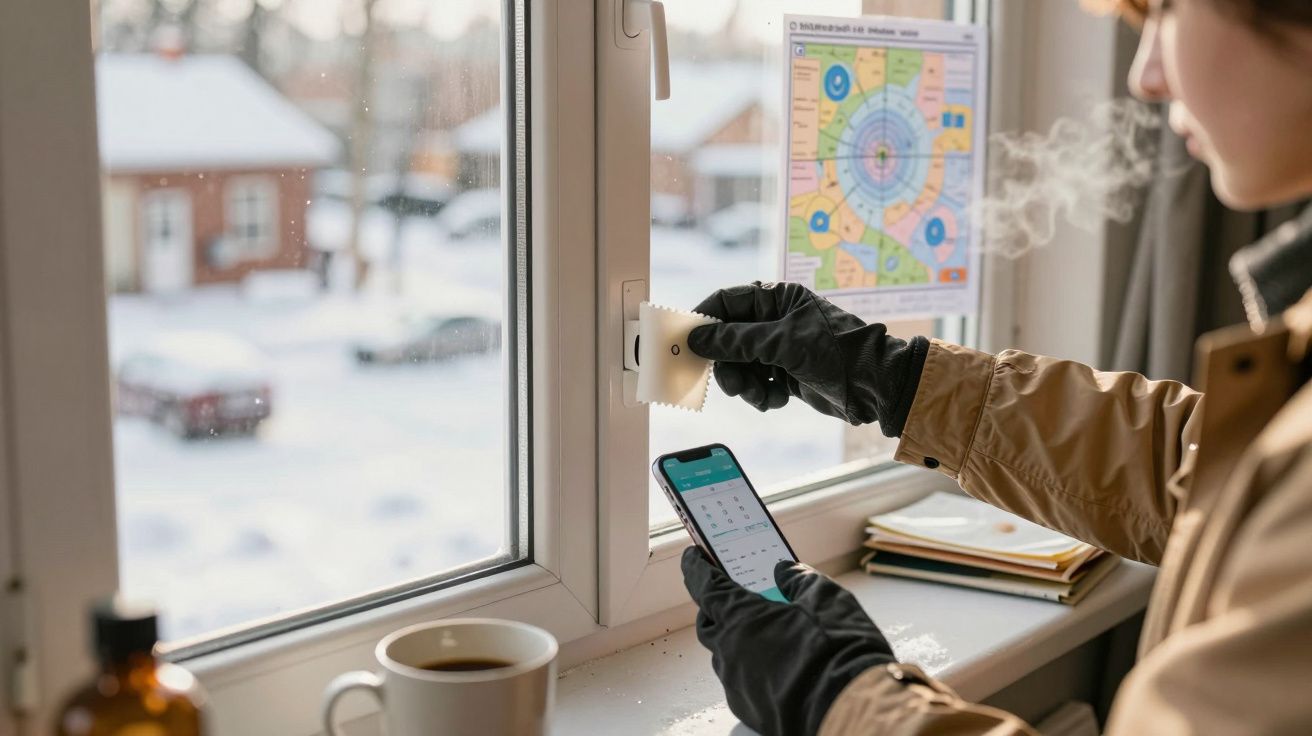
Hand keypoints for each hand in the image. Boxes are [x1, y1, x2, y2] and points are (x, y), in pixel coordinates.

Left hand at [681, 547, 896, 735]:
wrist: (851, 713)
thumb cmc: (839, 654)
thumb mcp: (827, 600)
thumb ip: (800, 580)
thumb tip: (785, 572)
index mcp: (741, 618)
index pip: (706, 586)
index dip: (697, 568)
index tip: (693, 556)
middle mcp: (730, 651)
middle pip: (709, 622)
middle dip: (715, 606)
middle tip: (733, 594)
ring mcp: (736, 683)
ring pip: (725, 654)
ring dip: (736, 639)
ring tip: (765, 631)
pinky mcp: (748, 709)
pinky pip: (740, 681)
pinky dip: (751, 667)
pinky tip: (777, 664)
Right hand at [687, 282, 927, 436]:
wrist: (874, 386)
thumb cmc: (836, 353)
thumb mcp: (783, 343)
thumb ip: (737, 340)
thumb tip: (698, 338)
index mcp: (777, 297)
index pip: (727, 301)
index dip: (706, 320)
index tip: (688, 341)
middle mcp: (776, 319)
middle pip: (728, 339)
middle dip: (728, 364)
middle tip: (733, 385)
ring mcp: (780, 347)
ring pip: (740, 365)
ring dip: (746, 384)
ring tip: (762, 396)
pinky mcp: (786, 373)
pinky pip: (757, 382)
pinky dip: (763, 394)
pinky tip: (780, 398)